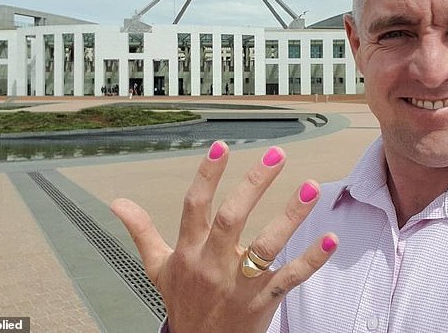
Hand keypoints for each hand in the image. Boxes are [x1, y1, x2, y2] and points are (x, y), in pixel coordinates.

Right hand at [111, 141, 337, 332]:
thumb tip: (117, 202)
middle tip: (277, 155)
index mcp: (189, 251)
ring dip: (290, 216)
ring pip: (266, 246)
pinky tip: (331, 238)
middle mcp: (213, 264)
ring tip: (311, 186)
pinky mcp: (263, 300)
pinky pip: (290, 278)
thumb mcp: (157, 267)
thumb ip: (141, 231)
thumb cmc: (182, 301)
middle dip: (254, 185)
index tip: (222, 146)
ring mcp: (239, 284)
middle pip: (232, 219)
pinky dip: (312, 259)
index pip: (195, 206)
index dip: (207, 175)